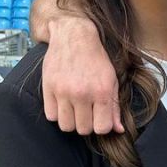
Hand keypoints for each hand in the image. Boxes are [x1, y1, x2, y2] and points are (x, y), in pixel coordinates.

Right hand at [41, 15, 121, 134]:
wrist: (74, 36)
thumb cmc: (96, 59)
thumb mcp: (111, 80)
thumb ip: (114, 107)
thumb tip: (118, 130)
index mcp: (102, 92)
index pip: (102, 128)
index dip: (101, 126)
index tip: (99, 118)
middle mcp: (82, 93)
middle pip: (83, 129)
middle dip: (86, 123)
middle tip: (86, 111)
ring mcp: (63, 91)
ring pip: (66, 126)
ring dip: (71, 121)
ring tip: (74, 108)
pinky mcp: (48, 88)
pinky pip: (51, 116)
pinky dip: (57, 113)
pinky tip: (63, 103)